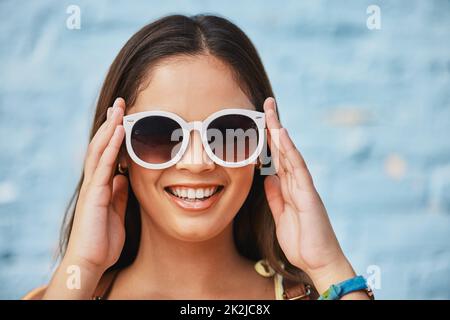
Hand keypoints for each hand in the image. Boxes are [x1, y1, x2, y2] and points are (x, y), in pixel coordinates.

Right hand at [65, 97, 127, 273]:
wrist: (90, 261)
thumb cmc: (103, 240)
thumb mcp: (117, 212)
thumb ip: (119, 194)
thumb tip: (124, 177)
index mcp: (102, 186)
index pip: (107, 154)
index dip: (114, 136)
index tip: (123, 118)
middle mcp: (95, 182)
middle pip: (102, 147)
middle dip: (111, 124)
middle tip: (121, 104)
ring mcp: (93, 187)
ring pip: (100, 151)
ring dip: (110, 128)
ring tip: (119, 109)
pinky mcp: (94, 194)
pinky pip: (103, 165)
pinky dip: (111, 147)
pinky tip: (118, 132)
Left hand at [263, 97, 354, 290]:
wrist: (319, 261)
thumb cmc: (302, 240)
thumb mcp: (281, 216)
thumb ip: (275, 196)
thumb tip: (268, 178)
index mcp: (290, 187)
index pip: (277, 158)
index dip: (268, 139)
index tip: (259, 121)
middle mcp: (298, 182)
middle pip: (283, 149)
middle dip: (274, 127)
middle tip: (266, 104)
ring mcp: (304, 187)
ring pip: (290, 153)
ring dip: (279, 132)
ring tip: (270, 111)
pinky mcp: (309, 195)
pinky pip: (298, 168)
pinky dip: (289, 150)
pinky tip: (281, 135)